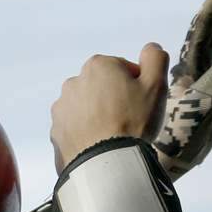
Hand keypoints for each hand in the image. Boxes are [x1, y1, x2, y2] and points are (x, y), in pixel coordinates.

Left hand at [51, 43, 170, 171]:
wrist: (106, 163)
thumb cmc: (133, 121)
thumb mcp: (156, 85)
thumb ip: (155, 59)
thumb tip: (150, 47)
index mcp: (97, 66)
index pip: (122, 69)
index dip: (136, 85)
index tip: (142, 103)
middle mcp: (73, 82)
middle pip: (100, 88)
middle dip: (113, 99)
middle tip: (128, 121)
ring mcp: (61, 109)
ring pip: (85, 108)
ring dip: (96, 116)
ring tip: (111, 136)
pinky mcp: (55, 133)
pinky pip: (74, 129)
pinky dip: (84, 135)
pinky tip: (97, 147)